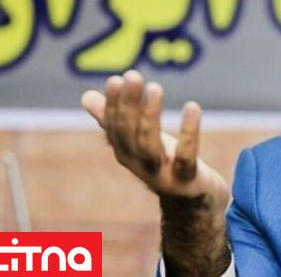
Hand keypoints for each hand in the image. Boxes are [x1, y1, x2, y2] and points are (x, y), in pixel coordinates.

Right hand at [81, 70, 228, 212]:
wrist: (194, 205)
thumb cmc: (167, 164)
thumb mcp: (142, 140)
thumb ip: (114, 120)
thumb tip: (86, 97)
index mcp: (126, 153)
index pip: (114, 127)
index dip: (114, 104)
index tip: (117, 79)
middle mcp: (139, 165)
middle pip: (129, 133)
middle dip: (129, 103)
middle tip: (133, 76)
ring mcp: (162, 175)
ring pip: (149, 145)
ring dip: (150, 115)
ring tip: (155, 88)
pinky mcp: (187, 180)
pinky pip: (186, 156)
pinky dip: (189, 132)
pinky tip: (193, 106)